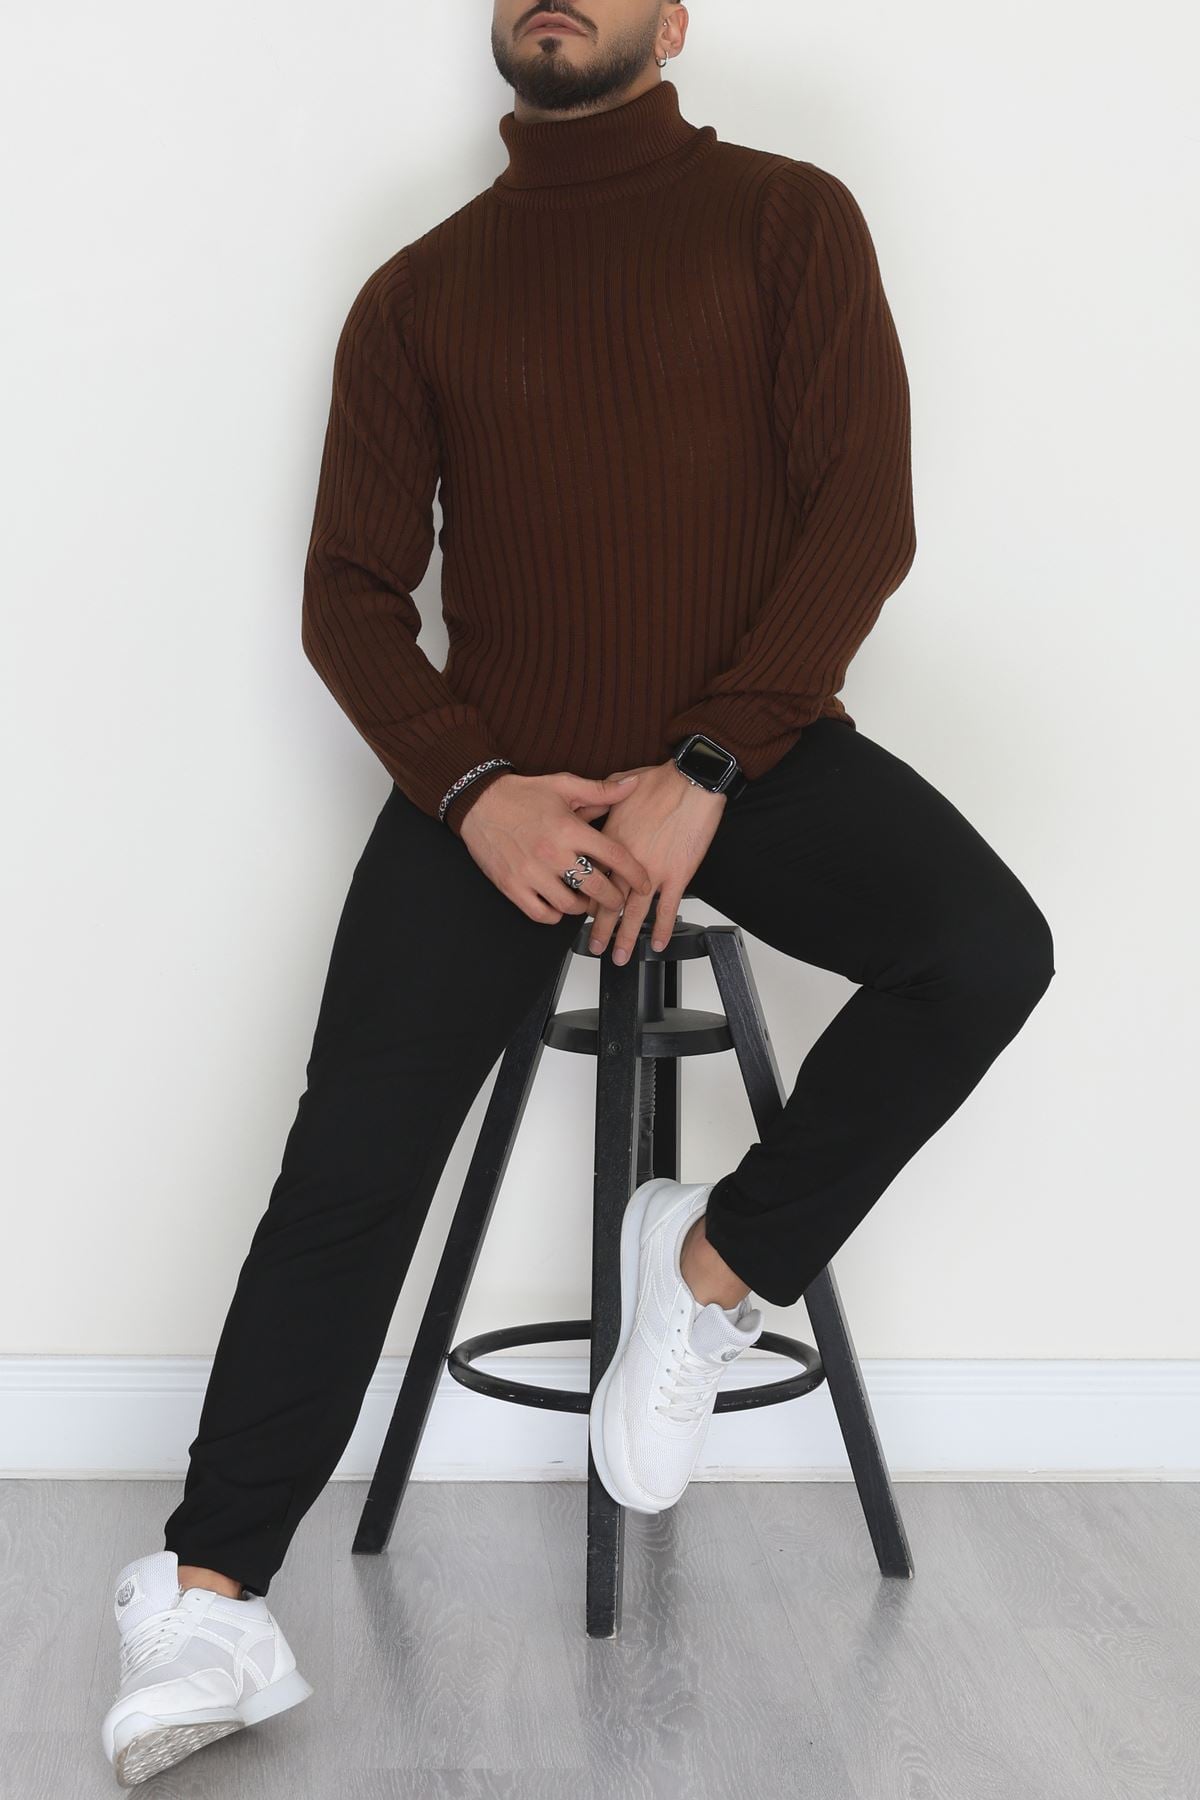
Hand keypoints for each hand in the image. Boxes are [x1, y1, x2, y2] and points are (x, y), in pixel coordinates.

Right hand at [458, 770, 653, 924]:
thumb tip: (633, 785)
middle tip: (618, 899)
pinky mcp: (512, 886)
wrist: (477, 802)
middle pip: (597, 889)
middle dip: (615, 899)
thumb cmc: (521, 795)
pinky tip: (559, 905)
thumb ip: (601, 791)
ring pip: (570, 907)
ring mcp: (531, 873)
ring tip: (587, 899)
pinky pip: (542, 914)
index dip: (636, 874)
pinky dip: (555, 914)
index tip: (644, 883)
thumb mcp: (563, 785)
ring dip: (584, 907)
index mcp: (569, 829)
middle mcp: (552, 854)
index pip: (615, 857)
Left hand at [587, 760, 726, 961]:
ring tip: (619, 956)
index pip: (593, 876)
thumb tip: (592, 798)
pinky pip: (668, 908)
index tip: (582, 910)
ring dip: (626, 936)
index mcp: (611, 841)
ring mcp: (653, 871)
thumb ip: (602, 796)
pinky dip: (663, 928)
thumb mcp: (619, 785)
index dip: (587, 896)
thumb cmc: (660, 780)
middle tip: (593, 945)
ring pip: (634, 912)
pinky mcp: (677, 875)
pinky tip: (659, 943)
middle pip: (608, 901)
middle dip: (600, 927)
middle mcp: (627, 861)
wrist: (691, 781)